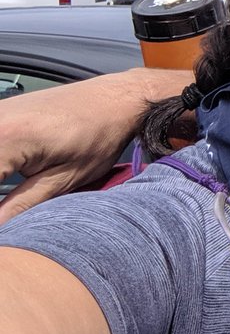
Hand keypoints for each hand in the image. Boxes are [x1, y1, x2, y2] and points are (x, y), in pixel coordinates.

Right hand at [0, 68, 189, 225]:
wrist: (115, 99)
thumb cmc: (100, 134)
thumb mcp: (64, 180)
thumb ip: (20, 207)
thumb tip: (1, 234)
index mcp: (4, 139)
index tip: (9, 232)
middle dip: (1, 195)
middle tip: (11, 211)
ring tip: (12, 193)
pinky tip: (8, 179)